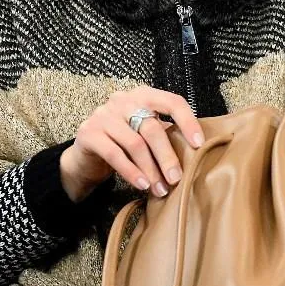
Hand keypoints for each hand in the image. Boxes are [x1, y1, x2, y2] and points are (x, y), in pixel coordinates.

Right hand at [59, 86, 204, 202]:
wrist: (85, 155)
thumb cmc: (123, 143)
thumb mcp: (145, 133)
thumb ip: (165, 134)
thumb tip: (196, 152)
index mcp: (143, 95)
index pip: (172, 101)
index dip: (187, 121)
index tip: (199, 144)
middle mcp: (123, 99)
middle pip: (152, 128)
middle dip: (167, 156)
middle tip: (177, 179)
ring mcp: (104, 114)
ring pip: (135, 143)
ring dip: (151, 170)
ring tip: (160, 189)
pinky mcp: (89, 133)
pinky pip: (115, 154)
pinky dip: (131, 172)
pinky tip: (141, 185)